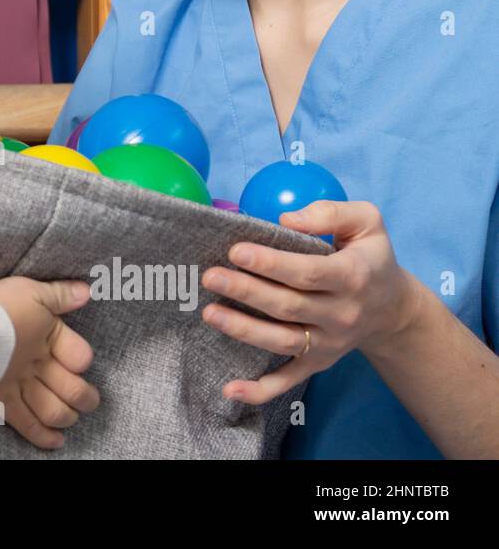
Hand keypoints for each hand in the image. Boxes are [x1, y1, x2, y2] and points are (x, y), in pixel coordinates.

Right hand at [0, 276, 98, 447]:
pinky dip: (43, 437)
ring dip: (67, 418)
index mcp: (50, 339)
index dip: (83, 360)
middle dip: (86, 398)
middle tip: (90, 400)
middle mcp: (39, 367)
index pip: (81, 356)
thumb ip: (59, 294)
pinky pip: (28, 426)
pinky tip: (55, 441)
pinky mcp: (1, 403)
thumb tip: (86, 292)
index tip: (80, 362)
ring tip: (71, 418)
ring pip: (54, 411)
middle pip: (73, 390)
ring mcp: (21, 388)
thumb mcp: (30, 291)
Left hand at [200, 199, 422, 403]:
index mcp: (352, 276)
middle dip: (246, 292)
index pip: (307, 272)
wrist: (393, 308)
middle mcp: (341, 314)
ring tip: (209, 313)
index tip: (236, 251)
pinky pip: (288, 380)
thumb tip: (286, 220)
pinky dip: (259, 389)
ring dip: (243, 330)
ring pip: (282, 341)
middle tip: (210, 277)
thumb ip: (330, 213)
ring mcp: (328, 343)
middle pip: (288, 306)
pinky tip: (229, 389)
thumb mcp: (367, 222)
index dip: (270, 263)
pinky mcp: (317, 362)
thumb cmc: (370, 257)